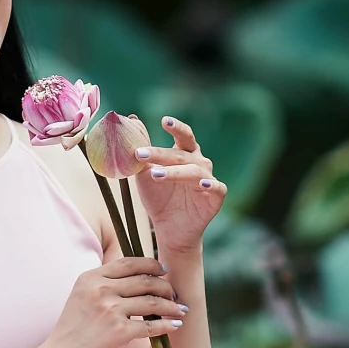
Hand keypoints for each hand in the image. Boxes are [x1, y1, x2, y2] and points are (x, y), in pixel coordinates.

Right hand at [41, 256, 185, 347]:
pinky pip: (151, 326)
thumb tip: (140, 279)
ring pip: (152, 302)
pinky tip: (175, 326)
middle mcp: (100, 290)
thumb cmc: (73, 332)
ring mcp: (110, 310)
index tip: (164, 271)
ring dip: (171, 306)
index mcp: (90, 277)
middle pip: (145, 280)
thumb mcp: (82, 298)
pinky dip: (167, 325)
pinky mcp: (118, 332)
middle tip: (175, 294)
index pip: (128, 263)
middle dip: (165, 287)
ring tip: (180, 310)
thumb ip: (104, 286)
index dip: (151, 264)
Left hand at [132, 116, 224, 254]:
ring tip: (155, 174)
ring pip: (194, 171)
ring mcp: (209, 179)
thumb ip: (142, 149)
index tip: (164, 121)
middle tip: (140, 154)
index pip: (183, 136)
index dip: (176, 127)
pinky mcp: (216, 197)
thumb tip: (132, 119)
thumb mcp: (145, 173)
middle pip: (181, 154)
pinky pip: (216, 188)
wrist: (169, 228)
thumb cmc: (159, 197)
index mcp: (185, 154)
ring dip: (175, 172)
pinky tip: (202, 183)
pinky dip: (211, 184)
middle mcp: (199, 163)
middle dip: (161, 154)